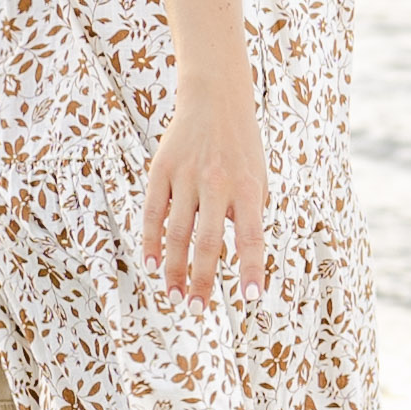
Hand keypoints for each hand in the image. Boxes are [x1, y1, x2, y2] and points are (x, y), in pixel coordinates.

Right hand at [141, 76, 268, 300]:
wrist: (216, 100)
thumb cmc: (242, 148)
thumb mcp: (259, 178)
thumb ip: (249, 214)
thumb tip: (236, 256)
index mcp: (249, 188)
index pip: (251, 236)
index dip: (252, 268)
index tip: (252, 299)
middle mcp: (217, 183)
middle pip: (208, 242)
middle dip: (203, 280)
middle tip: (196, 309)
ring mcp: (186, 177)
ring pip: (177, 233)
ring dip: (174, 269)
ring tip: (173, 296)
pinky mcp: (161, 170)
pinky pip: (154, 213)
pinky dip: (152, 241)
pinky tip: (151, 264)